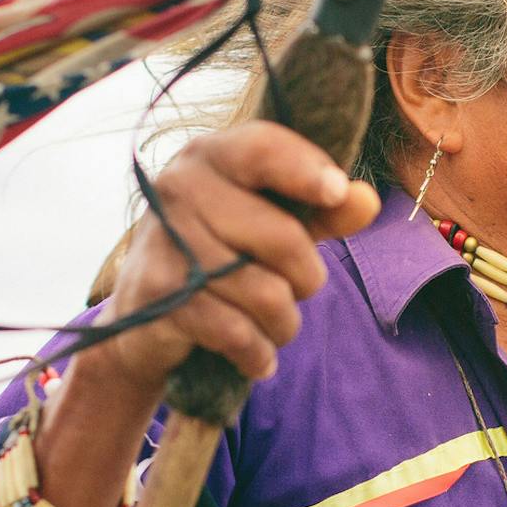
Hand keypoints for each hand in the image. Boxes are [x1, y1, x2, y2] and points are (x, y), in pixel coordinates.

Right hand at [77, 121, 380, 398]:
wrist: (142, 318)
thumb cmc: (220, 255)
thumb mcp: (272, 223)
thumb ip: (322, 211)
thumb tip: (364, 201)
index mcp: (210, 155)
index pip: (262, 149)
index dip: (305, 169)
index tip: (336, 194)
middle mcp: (179, 188)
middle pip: (282, 238)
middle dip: (307, 278)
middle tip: (299, 291)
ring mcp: (163, 241)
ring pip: (266, 294)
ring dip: (284, 325)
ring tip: (274, 327)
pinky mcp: (157, 294)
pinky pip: (237, 332)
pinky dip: (258, 353)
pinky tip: (256, 357)